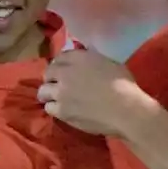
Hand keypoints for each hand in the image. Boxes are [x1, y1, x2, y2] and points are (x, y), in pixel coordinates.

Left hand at [38, 49, 157, 136]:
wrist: (124, 109)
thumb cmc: (123, 85)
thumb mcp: (108, 62)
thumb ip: (90, 60)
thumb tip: (83, 62)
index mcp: (78, 58)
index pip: (59, 57)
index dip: (60, 64)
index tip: (64, 70)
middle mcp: (65, 73)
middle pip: (47, 73)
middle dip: (52, 78)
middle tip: (59, 84)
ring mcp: (61, 93)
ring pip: (43, 91)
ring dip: (49, 93)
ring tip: (57, 98)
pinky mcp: (62, 111)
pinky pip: (49, 108)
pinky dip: (54, 107)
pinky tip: (62, 109)